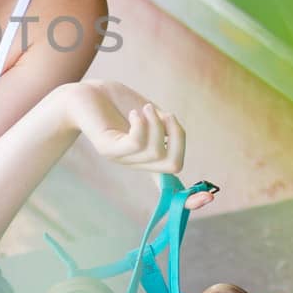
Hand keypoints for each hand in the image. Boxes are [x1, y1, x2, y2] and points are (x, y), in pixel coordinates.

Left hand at [63, 80, 215, 207]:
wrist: (82, 94)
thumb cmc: (117, 101)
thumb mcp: (150, 113)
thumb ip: (165, 127)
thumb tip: (177, 135)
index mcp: (147, 158)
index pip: (171, 187)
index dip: (191, 199)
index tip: (210, 197)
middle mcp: (135, 163)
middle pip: (173, 165)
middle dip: (178, 137)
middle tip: (167, 114)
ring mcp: (121, 159)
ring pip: (156, 153)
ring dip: (158, 125)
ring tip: (145, 108)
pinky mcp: (108, 150)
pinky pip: (136, 144)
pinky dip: (143, 125)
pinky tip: (136, 113)